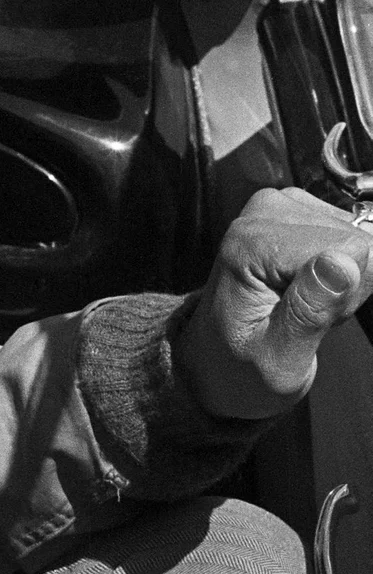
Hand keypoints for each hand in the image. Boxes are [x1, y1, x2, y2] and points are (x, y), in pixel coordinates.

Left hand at [174, 187, 372, 420]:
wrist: (214, 358)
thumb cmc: (241, 366)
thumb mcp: (278, 360)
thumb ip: (309, 313)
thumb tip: (342, 264)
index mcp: (252, 244)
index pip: (350, 250)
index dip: (346, 293)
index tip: (313, 319)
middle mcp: (265, 212)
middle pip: (356, 241)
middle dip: (345, 287)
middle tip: (306, 315)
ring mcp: (281, 207)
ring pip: (358, 238)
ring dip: (342, 281)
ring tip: (302, 304)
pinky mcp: (296, 210)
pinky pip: (351, 236)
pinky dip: (339, 270)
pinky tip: (308, 289)